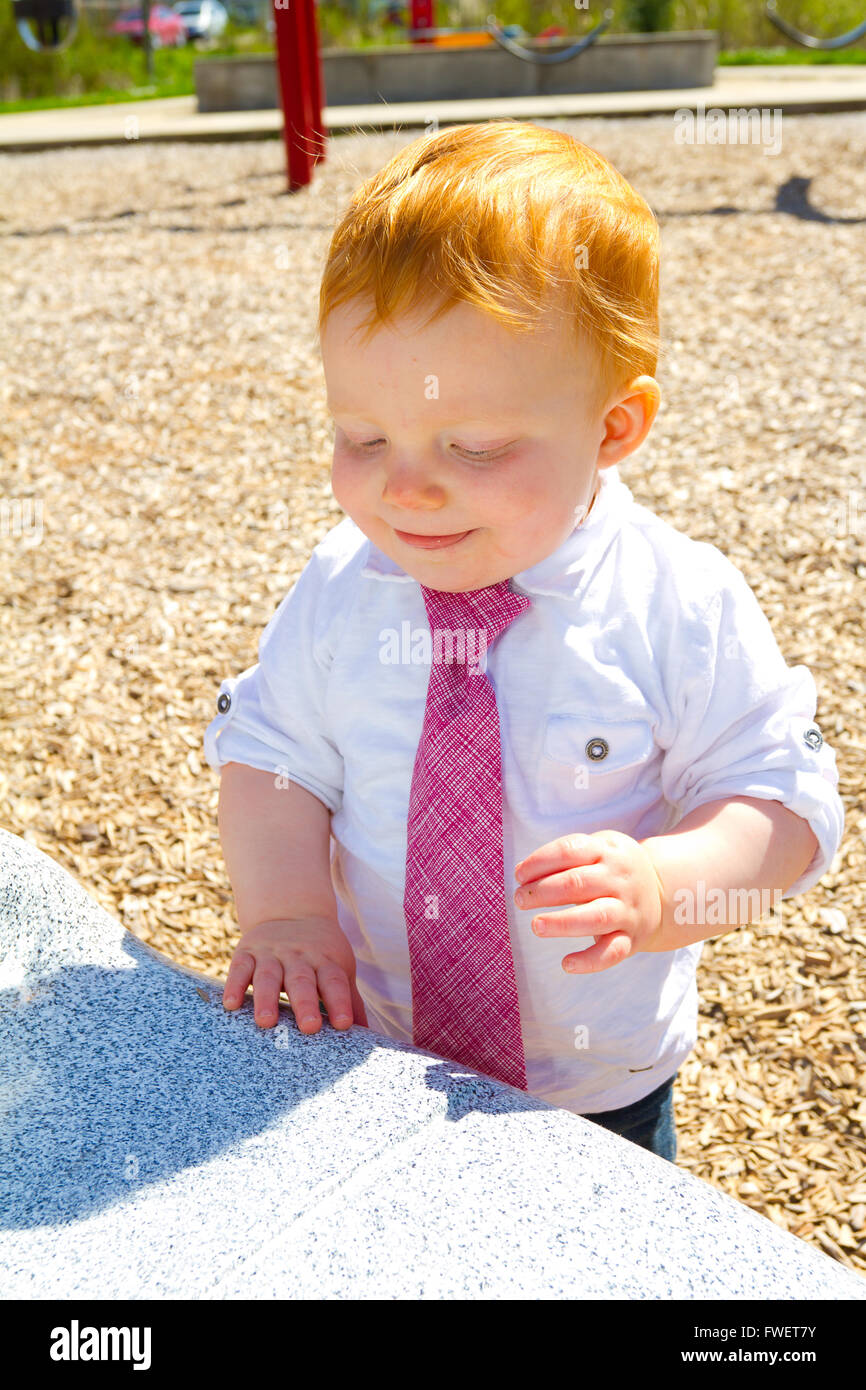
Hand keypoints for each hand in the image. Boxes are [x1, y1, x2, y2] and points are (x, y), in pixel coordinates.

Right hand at [222, 916, 367, 1031]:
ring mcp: (271, 954)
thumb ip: (350, 1000)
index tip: (344, 1024)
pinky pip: (239, 968)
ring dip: (267, 999)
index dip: (340, 1001)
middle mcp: (299, 956)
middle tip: (309, 1027)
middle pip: (302, 980)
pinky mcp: (247, 953)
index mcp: (326, 960)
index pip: (335, 981)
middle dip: (306, 1003)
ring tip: (266, 1022)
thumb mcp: (339, 967)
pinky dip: (234, 985)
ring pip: (269, 976)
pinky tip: (231, 1004)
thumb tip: (369, 1037)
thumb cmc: (321, 951)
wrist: (292, 911)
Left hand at [513, 830, 664, 973]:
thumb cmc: (613, 869)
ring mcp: (627, 910)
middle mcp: (619, 879)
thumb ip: (565, 857)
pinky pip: (612, 952)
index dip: (539, 862)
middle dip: (543, 891)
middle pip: (578, 883)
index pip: (570, 851)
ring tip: (536, 925)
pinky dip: (590, 961)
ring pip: (596, 916)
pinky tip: (567, 964)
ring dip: (562, 922)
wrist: (664, 893)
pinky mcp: (631, 938)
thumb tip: (523, 874)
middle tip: (519, 899)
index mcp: (608, 851)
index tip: (519, 875)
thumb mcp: (599, 848)